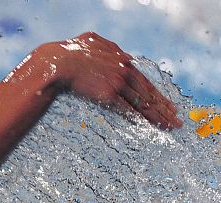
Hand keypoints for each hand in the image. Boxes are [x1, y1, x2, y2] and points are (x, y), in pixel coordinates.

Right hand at [36, 32, 181, 128]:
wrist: (61, 61)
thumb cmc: (71, 51)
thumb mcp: (93, 42)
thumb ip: (105, 47)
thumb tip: (109, 49)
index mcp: (123, 59)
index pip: (144, 81)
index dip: (156, 94)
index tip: (167, 104)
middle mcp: (125, 71)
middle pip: (149, 93)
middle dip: (164, 108)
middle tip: (176, 119)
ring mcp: (118, 83)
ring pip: (143, 102)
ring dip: (158, 116)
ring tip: (170, 125)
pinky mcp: (108, 94)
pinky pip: (128, 109)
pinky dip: (141, 118)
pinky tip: (151, 125)